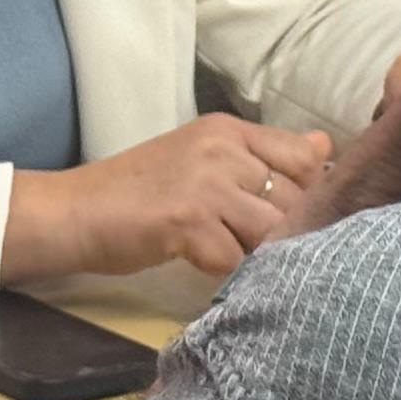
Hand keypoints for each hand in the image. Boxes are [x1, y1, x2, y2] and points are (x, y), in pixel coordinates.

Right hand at [1, 113, 333, 282]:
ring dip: (256, 252)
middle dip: (283, 230)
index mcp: (228, 130)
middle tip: (250, 243)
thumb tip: (326, 148)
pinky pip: (236, 258)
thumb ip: (261, 157)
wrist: (74, 212)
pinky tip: (201, 263)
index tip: (290, 215)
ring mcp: (206, 184)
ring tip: (226, 253)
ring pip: (271, 229)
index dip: (308, 193)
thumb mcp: (203, 158)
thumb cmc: (138, 192)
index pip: (304, 157)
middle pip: (294, 198)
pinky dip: (225, 269)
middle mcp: (223, 149)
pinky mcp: (189, 221)